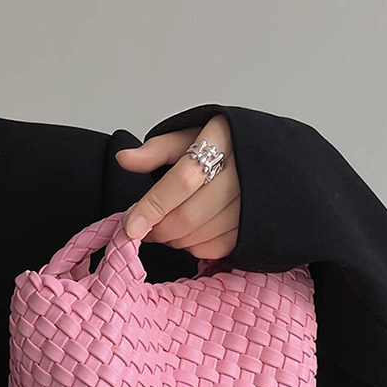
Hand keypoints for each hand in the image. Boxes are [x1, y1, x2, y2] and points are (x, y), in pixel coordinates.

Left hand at [114, 114, 239, 259]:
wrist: (261, 159)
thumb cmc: (220, 148)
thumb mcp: (187, 138)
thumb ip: (155, 151)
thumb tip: (125, 159)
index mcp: (220, 144)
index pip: (181, 182)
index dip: (153, 207)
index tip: (131, 226)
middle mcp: (241, 175)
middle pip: (189, 216)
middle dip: (160, 229)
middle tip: (145, 227)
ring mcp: (249, 204)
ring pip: (201, 236)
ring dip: (175, 240)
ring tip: (167, 228)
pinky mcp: (252, 228)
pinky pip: (217, 248)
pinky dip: (195, 247)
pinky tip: (189, 234)